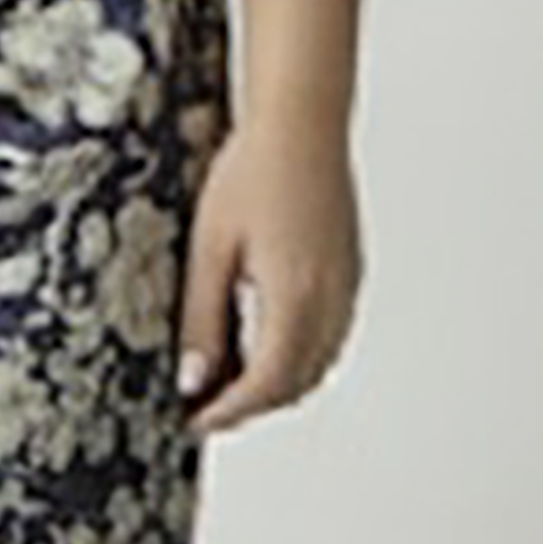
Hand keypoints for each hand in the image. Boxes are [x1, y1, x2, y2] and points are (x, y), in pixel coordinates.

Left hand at [176, 116, 361, 431]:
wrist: (301, 123)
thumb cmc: (253, 171)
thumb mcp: (209, 249)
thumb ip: (201, 319)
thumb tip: (192, 378)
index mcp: (294, 297)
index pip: (267, 384)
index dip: (230, 412)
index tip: (197, 421)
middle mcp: (330, 299)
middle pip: (297, 383)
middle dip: (253, 404)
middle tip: (207, 406)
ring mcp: (346, 286)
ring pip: (319, 363)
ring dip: (278, 383)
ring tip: (229, 378)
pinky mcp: (350, 270)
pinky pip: (330, 334)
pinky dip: (299, 354)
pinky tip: (263, 340)